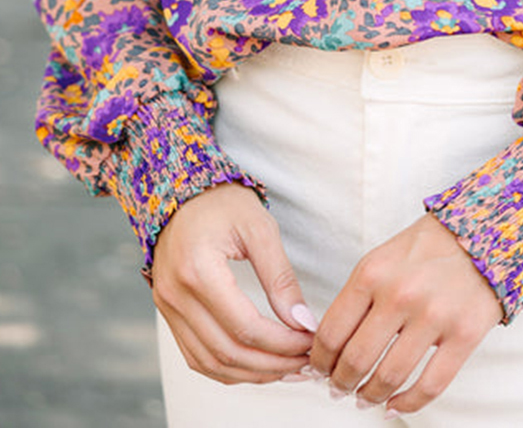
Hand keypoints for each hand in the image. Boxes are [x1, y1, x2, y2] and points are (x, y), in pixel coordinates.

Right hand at [152, 183, 316, 384]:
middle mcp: (176, 295)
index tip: (311, 342)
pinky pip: (196, 356)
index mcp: (198, 270)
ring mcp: (167, 307)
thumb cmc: (223, 203)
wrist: (180, 192)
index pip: (245, 327)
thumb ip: (280, 276)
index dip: (282, 344)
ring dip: (251, 373)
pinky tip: (257, 365)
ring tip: (287, 368)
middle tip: (306, 361)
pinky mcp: (168, 313)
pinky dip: (227, 368)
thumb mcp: (259, 228)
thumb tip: (302, 322)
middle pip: (227, 352)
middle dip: (272, 365)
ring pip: (210, 362)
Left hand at [309, 213, 502, 414]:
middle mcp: (400, 294)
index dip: (320, 360)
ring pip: (389, 377)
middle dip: (341, 383)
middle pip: (356, 360)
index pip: (332, 332)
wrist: (484, 231)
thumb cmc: (426, 248)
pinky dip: (407, 404)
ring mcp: (434, 316)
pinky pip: (430, 385)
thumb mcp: (382, 259)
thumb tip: (329, 345)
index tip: (319, 371)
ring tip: (364, 398)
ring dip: (369, 396)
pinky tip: (394, 405)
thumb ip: (356, 297)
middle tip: (338, 389)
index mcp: (372, 272)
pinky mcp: (464, 335)